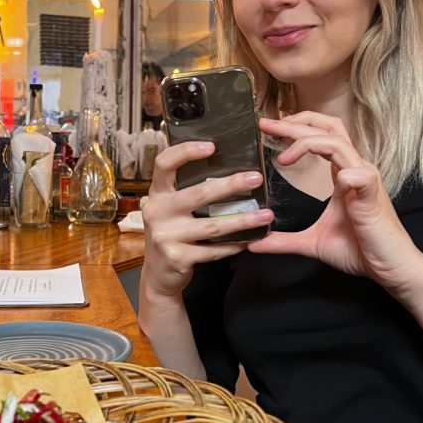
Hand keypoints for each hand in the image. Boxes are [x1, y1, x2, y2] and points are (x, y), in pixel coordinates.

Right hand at [142, 140, 273, 300]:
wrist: (158, 276)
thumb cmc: (172, 234)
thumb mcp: (171, 210)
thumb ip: (186, 191)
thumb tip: (228, 169)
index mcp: (157, 194)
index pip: (164, 163)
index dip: (186, 151)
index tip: (212, 146)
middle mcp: (157, 212)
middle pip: (198, 193)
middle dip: (231, 185)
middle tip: (256, 178)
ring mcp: (165, 236)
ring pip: (212, 225)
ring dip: (243, 220)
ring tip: (265, 215)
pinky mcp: (177, 258)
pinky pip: (213, 251)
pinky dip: (233, 245)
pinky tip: (249, 241)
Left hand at [249, 112, 422, 295]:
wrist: (391, 268)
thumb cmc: (360, 250)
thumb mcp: (312, 243)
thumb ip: (284, 241)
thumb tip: (255, 243)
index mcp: (343, 174)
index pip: (321, 136)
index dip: (296, 127)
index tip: (269, 128)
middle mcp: (354, 170)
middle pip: (328, 129)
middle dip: (296, 123)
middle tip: (267, 124)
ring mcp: (365, 181)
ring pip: (338, 143)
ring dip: (308, 142)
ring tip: (283, 157)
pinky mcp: (372, 198)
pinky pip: (361, 175)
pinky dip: (346, 174)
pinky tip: (335, 183)